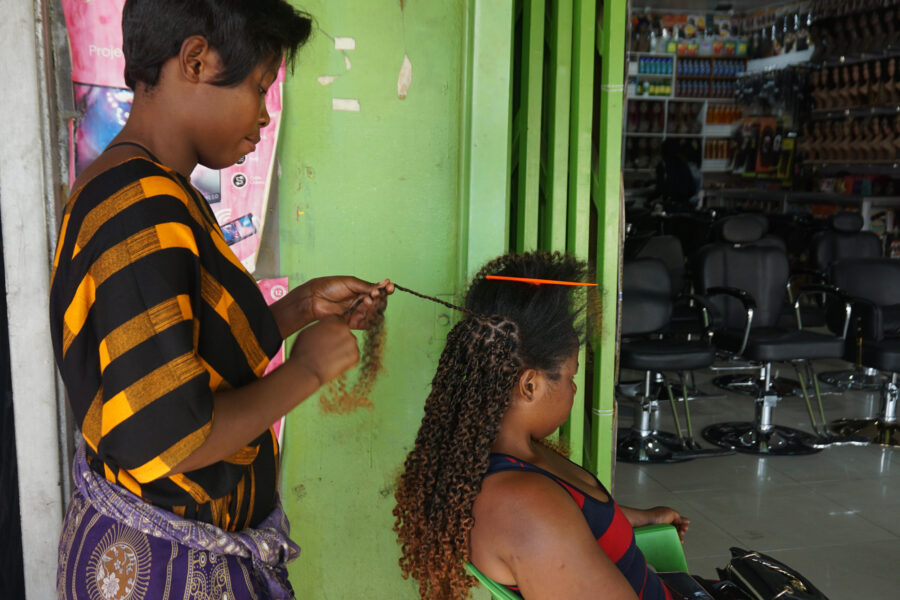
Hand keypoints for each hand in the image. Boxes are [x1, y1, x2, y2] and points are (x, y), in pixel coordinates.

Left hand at [272, 276, 393, 336]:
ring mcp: (358, 313)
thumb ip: (367, 286)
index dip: (386, 290)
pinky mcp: (353, 323)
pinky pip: (367, 324)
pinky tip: (366, 310)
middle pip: (380, 303)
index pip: (379, 292)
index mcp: (362, 291)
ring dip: (375, 307)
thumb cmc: (330, 287)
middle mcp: (362, 302)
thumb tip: (385, 284)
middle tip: (375, 294)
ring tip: (368, 300)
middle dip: (380, 299)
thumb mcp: (350, 282)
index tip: (390, 287)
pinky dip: (370, 318)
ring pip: (375, 314)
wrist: (314, 298)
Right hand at [288, 315, 358, 384]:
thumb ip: (322, 326)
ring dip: (343, 349)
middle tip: (328, 349)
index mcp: (333, 320)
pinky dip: (346, 361)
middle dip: (339, 339)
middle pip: (345, 332)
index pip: (338, 320)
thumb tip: (326, 328)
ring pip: (349, 344)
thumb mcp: (308, 331)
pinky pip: (353, 356)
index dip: (333, 329)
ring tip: (330, 358)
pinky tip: (335, 364)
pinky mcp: (355, 355)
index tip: (329, 336)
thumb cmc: (303, 351)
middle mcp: (345, 328)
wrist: (306, 370)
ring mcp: (351, 342)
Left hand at [646, 506, 689, 542]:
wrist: (644, 523)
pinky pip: (668, 539)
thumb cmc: (656, 516)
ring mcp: (661, 529)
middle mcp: (664, 522)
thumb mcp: (671, 513)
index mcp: (667, 515)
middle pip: (676, 528)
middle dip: (681, 531)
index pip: (678, 521)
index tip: (685, 528)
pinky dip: (674, 541)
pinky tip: (677, 543)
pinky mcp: (659, 536)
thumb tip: (687, 521)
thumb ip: (679, 518)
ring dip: (679, 537)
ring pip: (673, 535)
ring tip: (681, 540)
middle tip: (682, 532)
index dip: (682, 525)